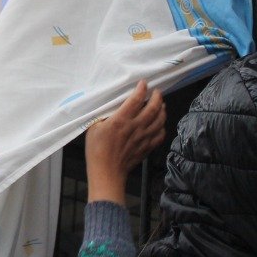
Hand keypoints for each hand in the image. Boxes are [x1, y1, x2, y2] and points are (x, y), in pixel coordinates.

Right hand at [85, 80, 165, 204]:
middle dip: (157, 97)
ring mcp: (143, 137)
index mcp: (121, 120)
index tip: (143, 83)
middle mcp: (135, 126)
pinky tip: (160, 125)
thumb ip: (104, 116)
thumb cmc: (96, 151)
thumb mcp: (93, 128)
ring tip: (161, 105)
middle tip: (157, 92)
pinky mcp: (146, 147)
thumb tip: (111, 108)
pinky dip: (163, 127)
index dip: (141, 89)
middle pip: (153, 107)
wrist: (107, 173)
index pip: (136, 99)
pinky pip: (160, 135)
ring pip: (160, 120)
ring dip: (162, 110)